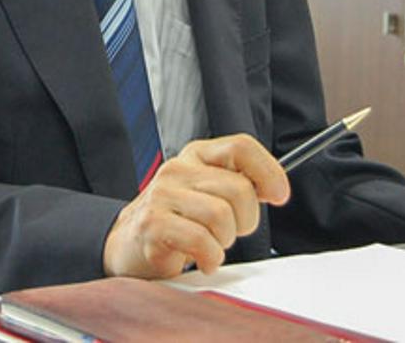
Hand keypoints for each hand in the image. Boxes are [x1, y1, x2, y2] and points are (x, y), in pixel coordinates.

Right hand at [101, 133, 289, 278]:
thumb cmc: (175, 221)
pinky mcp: (153, 224)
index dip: (268, 171)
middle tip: (229, 233)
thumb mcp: (206, 193)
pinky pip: (202, 241)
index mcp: (196, 156)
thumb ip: (237, 184)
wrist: (126, 244)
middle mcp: (178, 169)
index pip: (241, 146)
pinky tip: (202, 259)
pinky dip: (211, 257)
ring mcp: (162, 195)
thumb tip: (276, 188)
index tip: (278, 194)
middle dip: (245, 221)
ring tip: (210, 245)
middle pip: (239, 189)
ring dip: (224, 241)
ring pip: (222, 216)